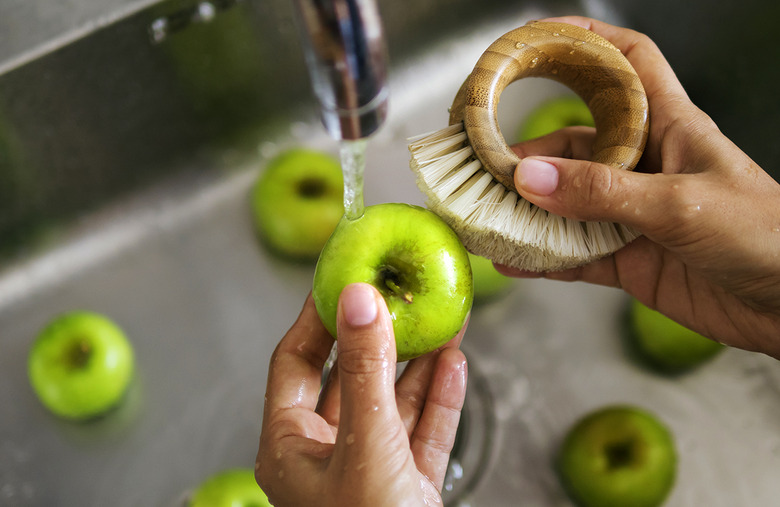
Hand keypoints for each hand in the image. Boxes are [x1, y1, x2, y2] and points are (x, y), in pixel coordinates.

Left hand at [255, 283, 467, 505]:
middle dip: (381, 339)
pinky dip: (439, 400)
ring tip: (440, 323)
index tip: (341, 281)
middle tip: (396, 297)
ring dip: (419, 366)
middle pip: (350, 380)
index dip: (318, 319)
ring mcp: (369, 471)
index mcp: (290, 450)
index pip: (296, 364)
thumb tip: (358, 300)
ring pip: (392, 405)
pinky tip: (452, 366)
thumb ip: (364, 372)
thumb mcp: (365, 444)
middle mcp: (327, 457)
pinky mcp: (407, 486)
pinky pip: (423, 433)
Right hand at [501, 16, 779, 358]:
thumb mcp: (681, 203)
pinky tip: (511, 260)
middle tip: (482, 167)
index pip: (627, 64)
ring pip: (565, 204)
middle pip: (573, 146)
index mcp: (670, 128)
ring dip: (525, 211)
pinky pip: (573, 254)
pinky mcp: (628, 258)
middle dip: (527, 155)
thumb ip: (603, 193)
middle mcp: (644, 166)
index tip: (538, 40)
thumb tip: (530, 181)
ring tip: (484, 215)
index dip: (586, 42)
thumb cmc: (765, 234)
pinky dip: (541, 258)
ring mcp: (632, 214)